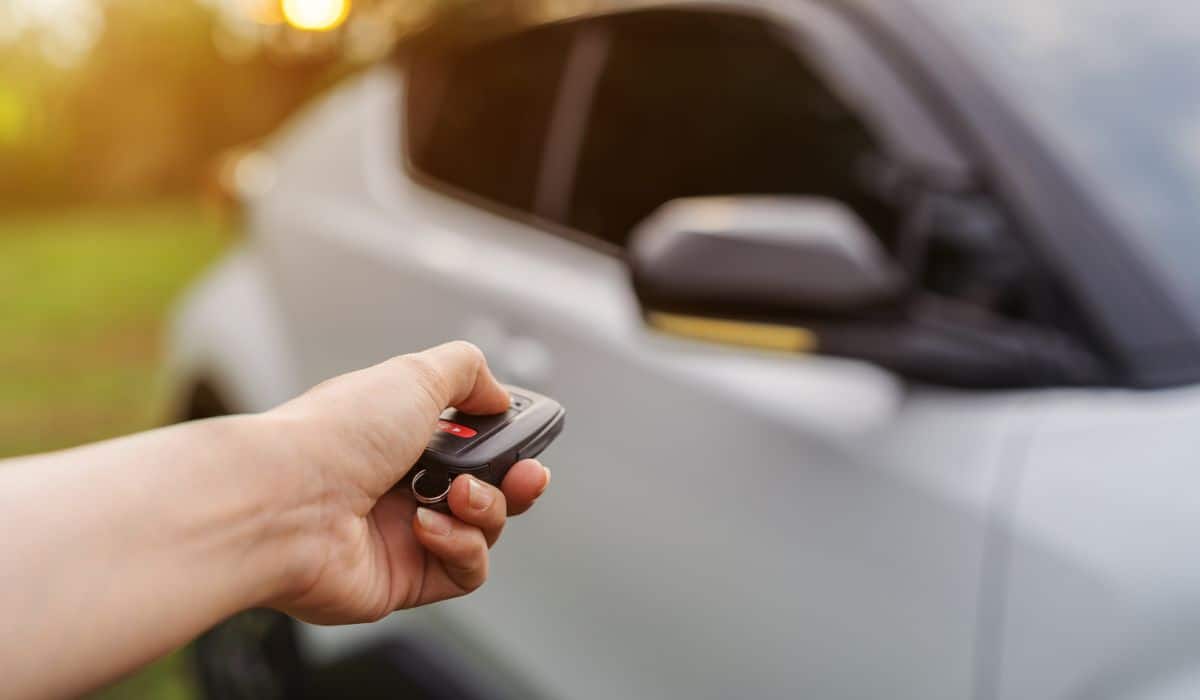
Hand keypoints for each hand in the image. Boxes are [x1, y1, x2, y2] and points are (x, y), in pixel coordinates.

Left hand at [264, 341, 550, 623]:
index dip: (504, 438)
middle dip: (516, 481)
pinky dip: (460, 546)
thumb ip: (466, 372)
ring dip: (485, 509)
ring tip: (457, 493)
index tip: (526, 434)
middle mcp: (399, 484)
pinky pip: (464, 571)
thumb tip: (496, 395)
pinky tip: (427, 526)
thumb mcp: (413, 375)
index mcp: (398, 434)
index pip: (468, 439)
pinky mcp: (402, 581)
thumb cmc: (336, 436)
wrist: (283, 502)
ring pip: (482, 530)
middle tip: (526, 473)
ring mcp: (401, 535)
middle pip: (486, 488)